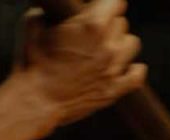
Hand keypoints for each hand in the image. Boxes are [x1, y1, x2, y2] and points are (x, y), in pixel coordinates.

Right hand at [15, 0, 145, 127]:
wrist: (35, 101)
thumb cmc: (31, 62)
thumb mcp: (32, 25)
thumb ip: (47, 12)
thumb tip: (48, 9)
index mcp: (91, 25)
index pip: (115, 2)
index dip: (106, 3)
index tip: (97, 6)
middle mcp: (108, 45)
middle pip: (121, 23)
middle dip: (107, 23)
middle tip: (91, 31)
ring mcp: (113, 68)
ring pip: (131, 44)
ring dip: (120, 43)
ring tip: (106, 48)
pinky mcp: (114, 90)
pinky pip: (138, 74)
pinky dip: (134, 69)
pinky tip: (125, 67)